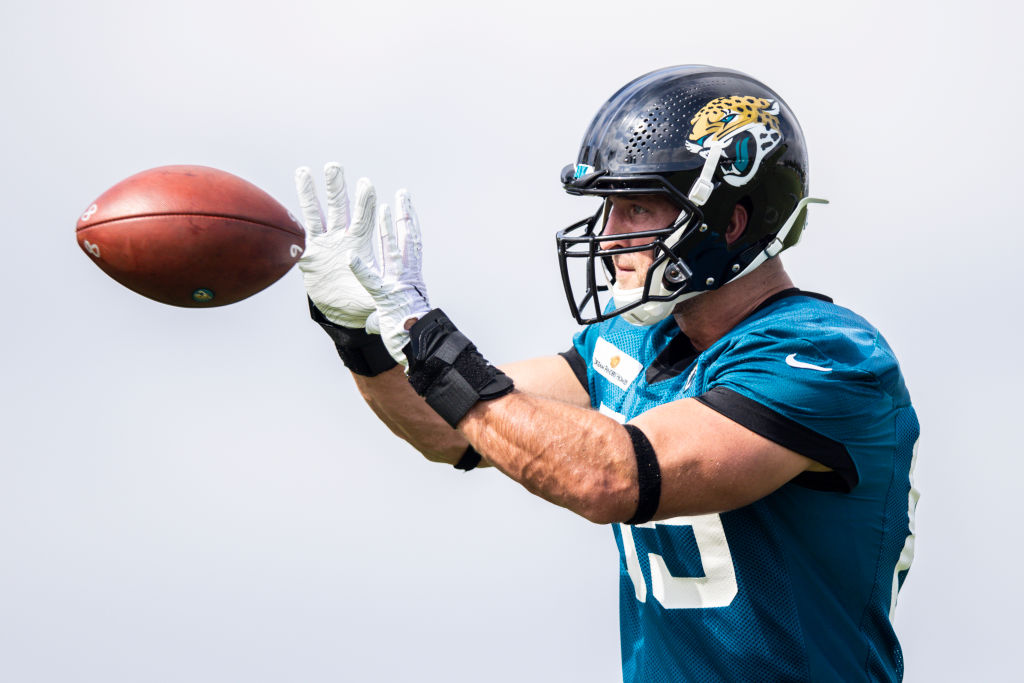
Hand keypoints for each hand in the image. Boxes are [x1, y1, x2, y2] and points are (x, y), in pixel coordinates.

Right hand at [294, 163, 378, 328]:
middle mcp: (344, 239)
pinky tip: (294, 197)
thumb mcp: (372, 298)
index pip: (364, 221)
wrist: (344, 308)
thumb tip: (380, 302)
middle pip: (341, 209)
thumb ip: (375, 295)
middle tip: (334, 166)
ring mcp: (327, 242)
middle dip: (337, 188)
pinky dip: (300, 212)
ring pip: (320, 212)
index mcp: (360, 247)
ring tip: (308, 170)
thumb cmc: (362, 301)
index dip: (365, 204)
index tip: (366, 185)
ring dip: (313, 192)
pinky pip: (304, 227)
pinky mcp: (310, 251)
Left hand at [349, 190, 431, 365]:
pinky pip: (372, 283)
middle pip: (408, 241)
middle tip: (402, 195)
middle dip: (404, 216)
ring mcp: (398, 286)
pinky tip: (350, 258)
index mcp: (412, 279)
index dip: (410, 225)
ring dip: (387, 230)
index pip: (413, 246)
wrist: (422, 350)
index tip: (407, 208)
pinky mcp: (386, 299)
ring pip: (393, 253)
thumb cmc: (411, 337)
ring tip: (382, 209)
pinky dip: (361, 271)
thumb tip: (373, 322)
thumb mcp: (397, 319)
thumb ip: (383, 315)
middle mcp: (408, 278)